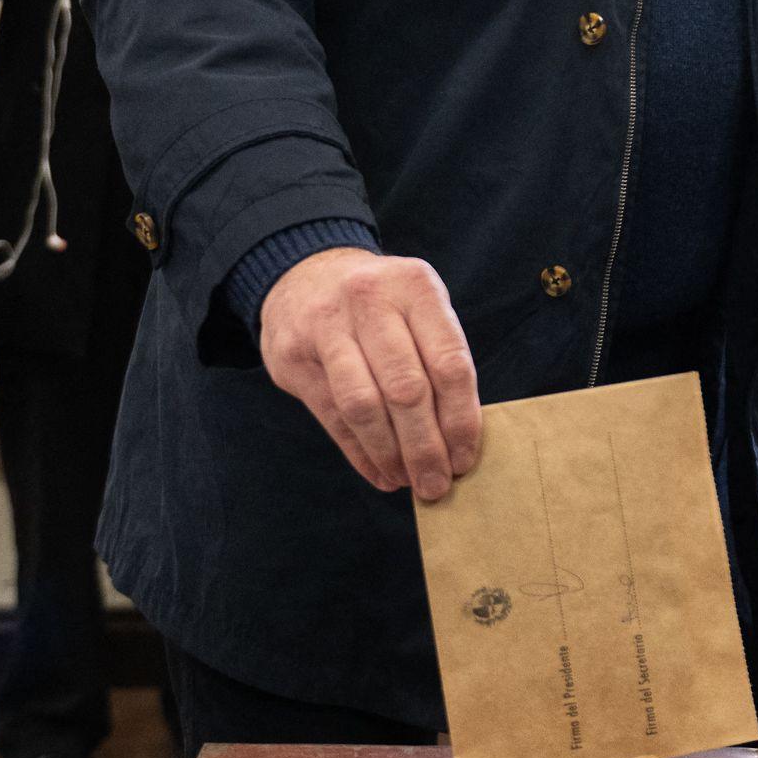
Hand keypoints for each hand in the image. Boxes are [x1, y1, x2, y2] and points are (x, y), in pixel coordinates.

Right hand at [256, 247, 480, 500]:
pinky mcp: (293, 355)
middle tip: (437, 484)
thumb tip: (458, 440)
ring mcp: (325, 324)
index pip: (448, 363)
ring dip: (390, 454)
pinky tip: (379, 472)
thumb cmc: (379, 304)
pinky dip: (359, 453)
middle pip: (406, 389)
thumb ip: (438, 358)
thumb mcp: (416, 307)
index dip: (460, 420)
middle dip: (425, 447)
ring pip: (363, 405)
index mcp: (414, 286)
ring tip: (406, 480)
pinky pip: (332, 415)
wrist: (303, 273)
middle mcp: (369, 299)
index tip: (464, 458)